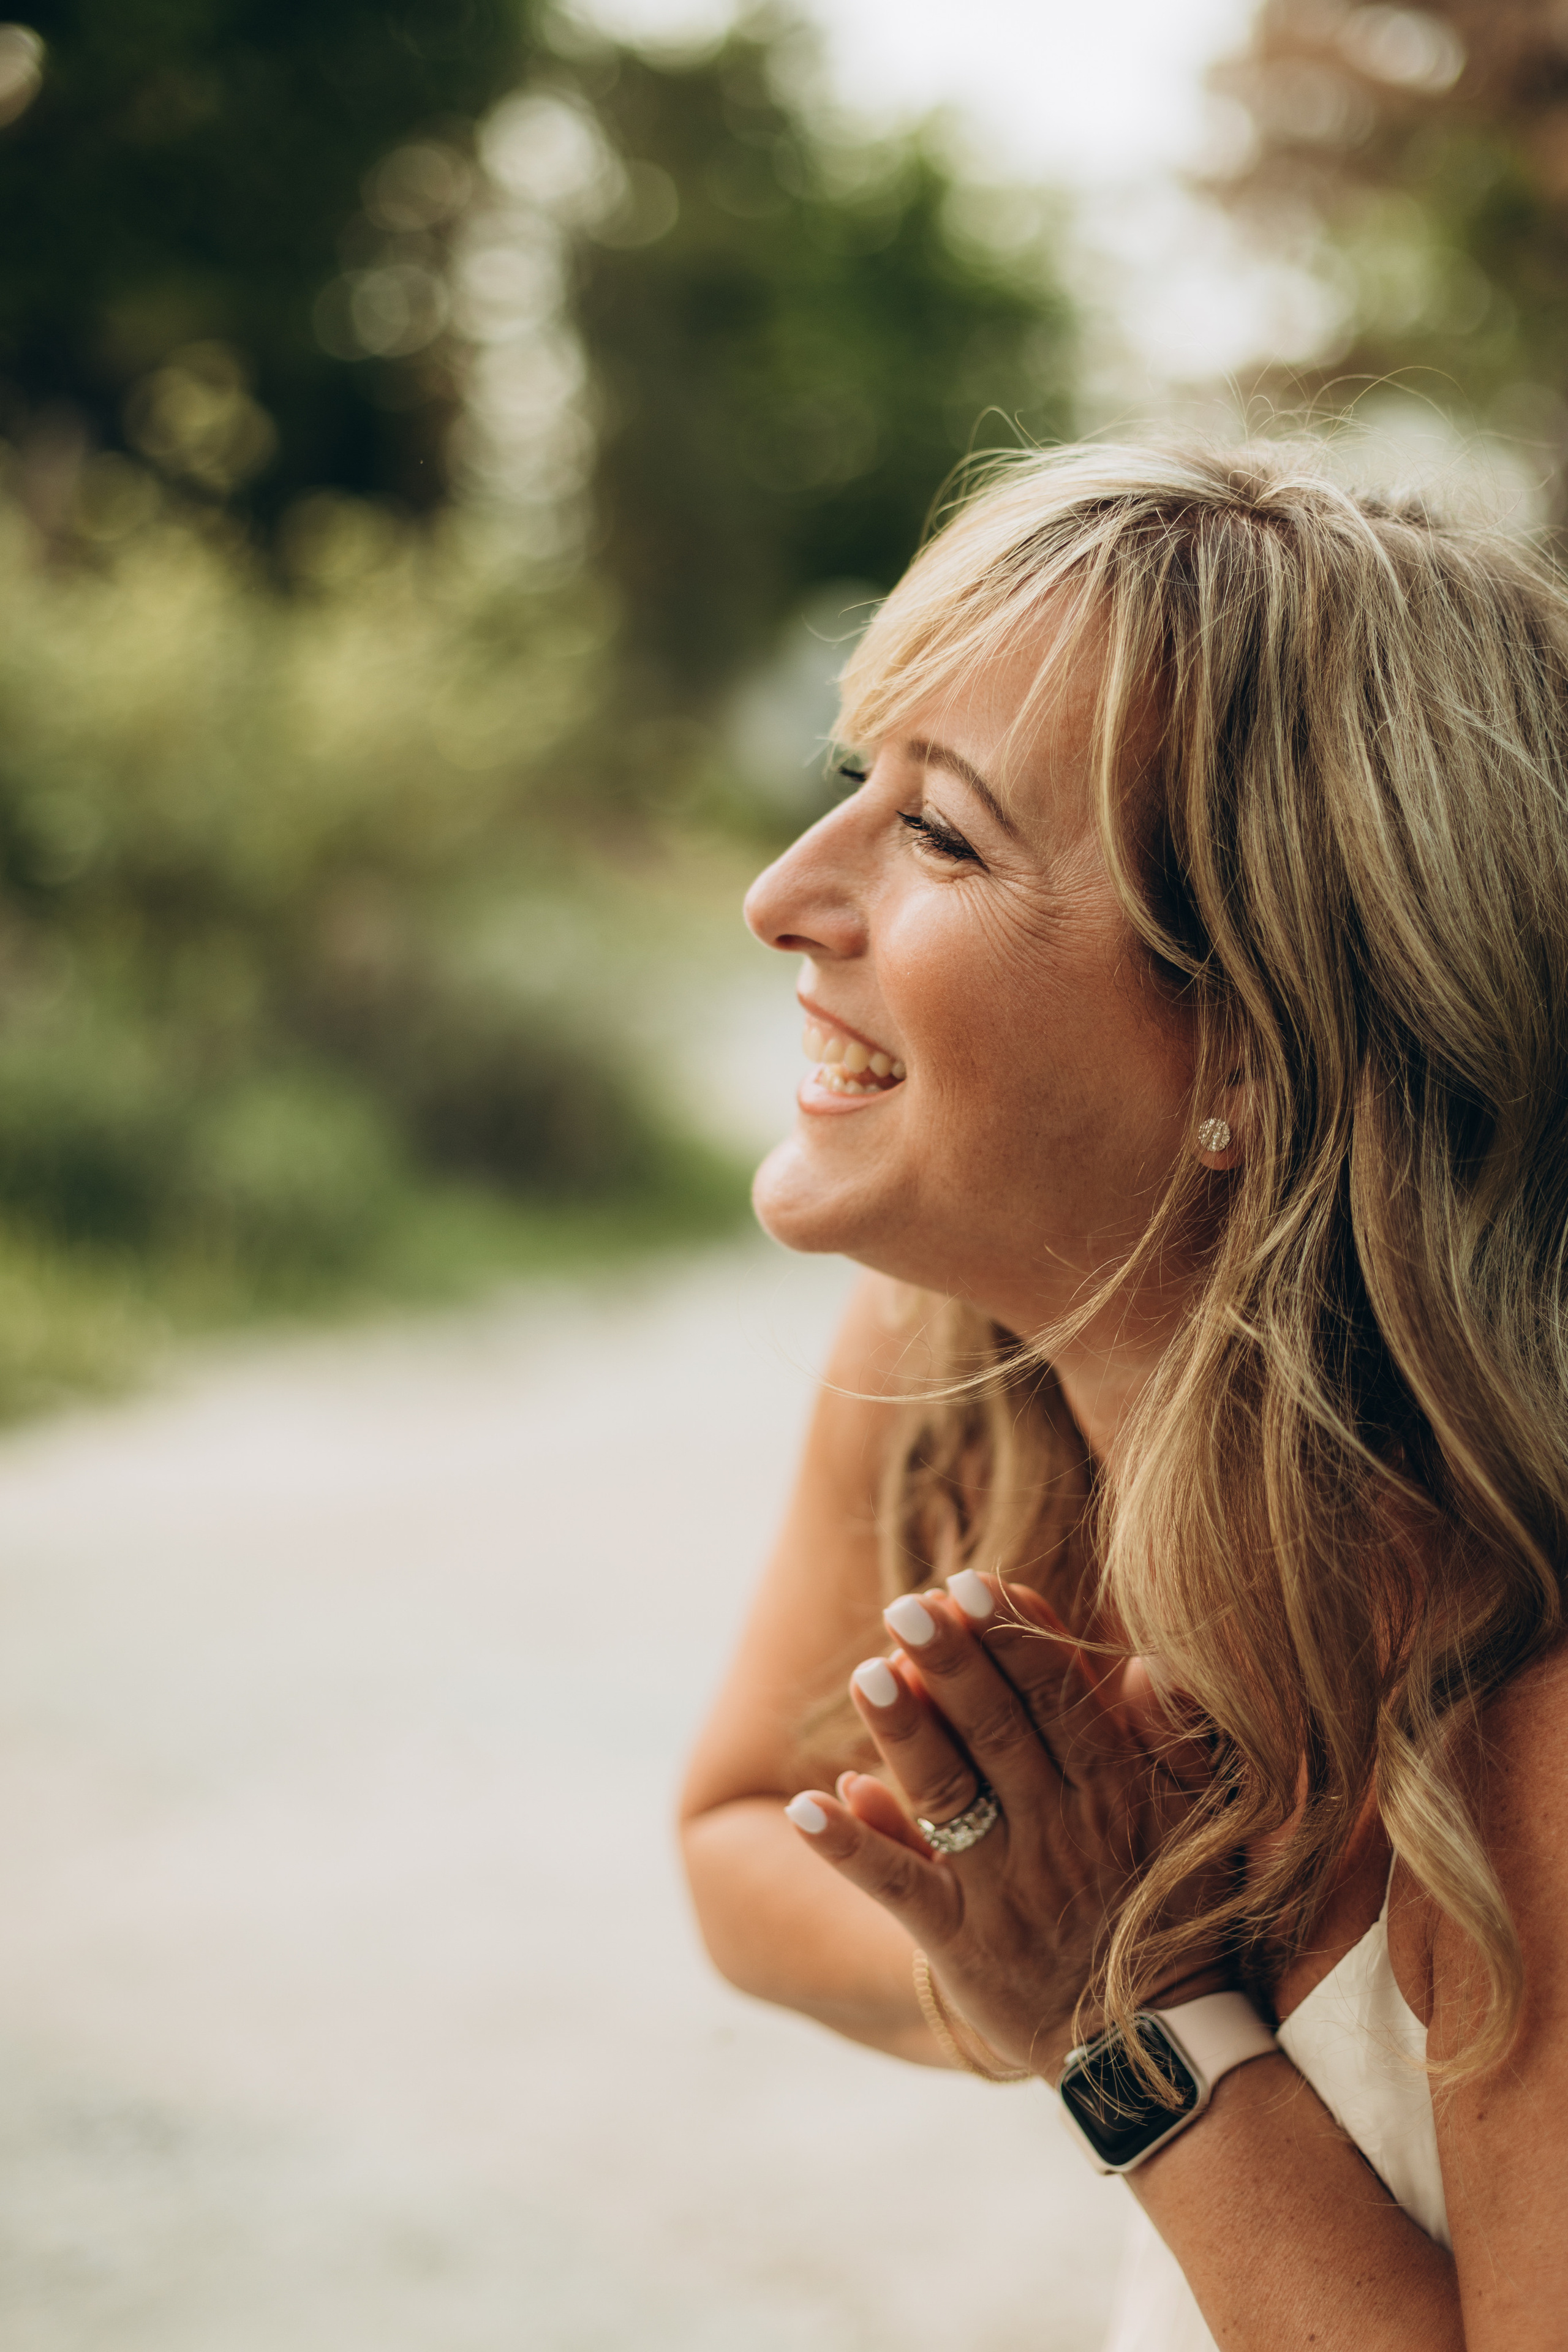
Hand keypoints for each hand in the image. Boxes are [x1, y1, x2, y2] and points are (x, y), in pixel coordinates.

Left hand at [783, 1571, 1235, 2079]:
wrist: (1157, 2050)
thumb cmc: (1173, 1911)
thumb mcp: (1198, 1821)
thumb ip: (1173, 1741)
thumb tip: (1144, 1663)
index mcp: (1116, 1795)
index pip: (1059, 1701)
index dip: (1015, 1639)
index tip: (975, 1581)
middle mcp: (1060, 1836)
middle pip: (997, 1734)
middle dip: (952, 1665)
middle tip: (908, 1604)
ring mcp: (1006, 1892)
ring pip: (949, 1797)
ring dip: (905, 1734)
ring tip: (866, 1673)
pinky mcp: (961, 1947)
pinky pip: (900, 1889)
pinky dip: (851, 1848)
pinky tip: (806, 1805)